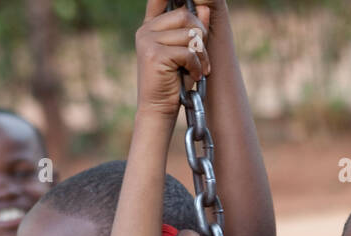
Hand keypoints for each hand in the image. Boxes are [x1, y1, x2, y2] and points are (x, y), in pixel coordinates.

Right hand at [136, 0, 212, 117]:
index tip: (193, 4)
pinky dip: (196, 66)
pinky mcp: (154, 54)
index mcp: (151, 26)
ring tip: (200, 69)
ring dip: (201, 54)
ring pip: (189, 34)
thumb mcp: (187, 54)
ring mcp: (148, 40)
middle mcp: (146, 30)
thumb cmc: (175, 83)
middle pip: (185, 15)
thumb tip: (204, 8)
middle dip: (201, 35)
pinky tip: (194, 76)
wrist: (158, 109)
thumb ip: (194, 31)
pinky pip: (187, 52)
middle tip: (203, 56)